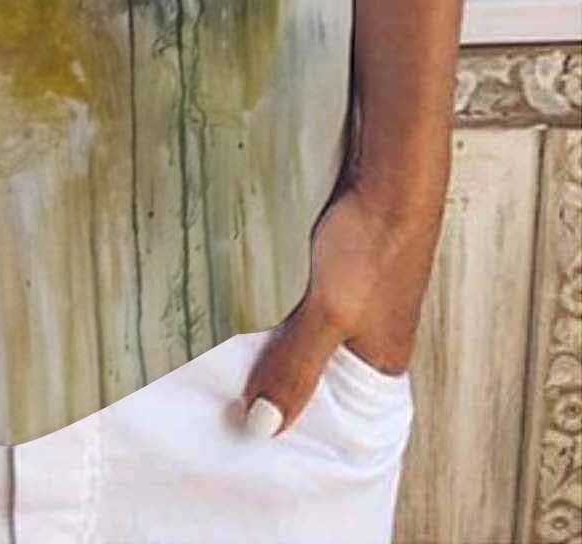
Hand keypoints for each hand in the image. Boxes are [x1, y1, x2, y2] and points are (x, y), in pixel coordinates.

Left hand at [238, 182, 439, 437]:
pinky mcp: (339, 276)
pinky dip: (277, 316)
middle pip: (317, 381)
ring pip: (307, 342)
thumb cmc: (373, 243)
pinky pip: (302, 310)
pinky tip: (245, 313)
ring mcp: (355, 308)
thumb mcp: (329, 312)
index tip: (245, 439)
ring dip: (274, 349)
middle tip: (223, 404)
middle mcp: (371, 342)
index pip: (335, 420)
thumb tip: (265, 427)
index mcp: (381, 366)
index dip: (294, 430)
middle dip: (277, 390)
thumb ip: (298, 367)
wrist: (390, 173)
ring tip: (225, 365)